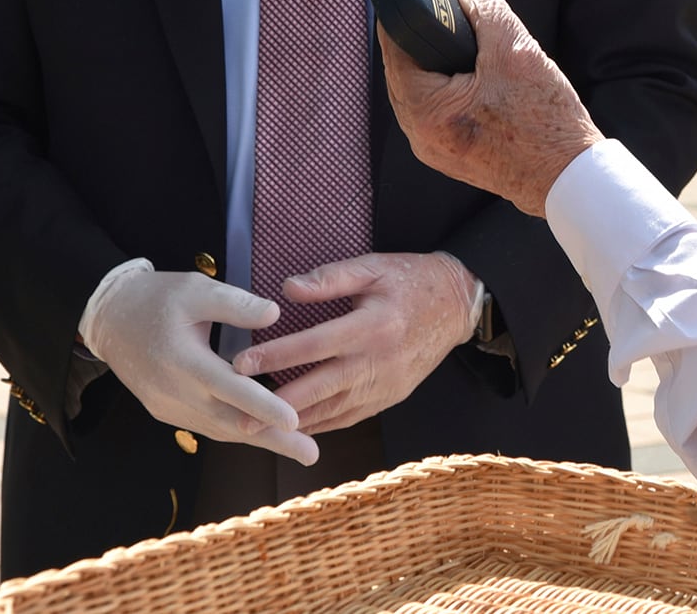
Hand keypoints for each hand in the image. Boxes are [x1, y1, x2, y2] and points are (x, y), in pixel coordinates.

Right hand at [82, 266, 317, 465]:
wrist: (109, 318)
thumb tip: (275, 314)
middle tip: (312, 454)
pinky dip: (238, 431)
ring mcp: (169, 407)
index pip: (230, 389)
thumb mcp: (196, 289)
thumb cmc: (157, 298)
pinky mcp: (167, 411)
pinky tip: (265, 433)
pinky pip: (208, 426)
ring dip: (259, 440)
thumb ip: (235, 303)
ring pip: (220, 430)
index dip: (263, 406)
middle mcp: (175, 392)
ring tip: (298, 448)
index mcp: (183, 361)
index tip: (295, 421)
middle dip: (273, 439)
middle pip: (230, 423)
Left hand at [232, 250, 477, 435]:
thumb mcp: (373, 267)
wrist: (458, 306)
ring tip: (258, 428)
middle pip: (319, 388)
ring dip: (295, 421)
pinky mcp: (390, 397)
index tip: (240, 364)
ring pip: (333, 410)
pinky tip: (297, 427)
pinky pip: (350, 417)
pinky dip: (322, 424)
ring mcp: (385, 384)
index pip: (314, 344)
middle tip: (238, 417)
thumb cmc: (411, 281)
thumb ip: (330, 277)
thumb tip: (287, 289)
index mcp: (372, 325)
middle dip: (276, 405)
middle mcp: (378, 361)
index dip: (275, 356)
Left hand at [380, 0, 602, 214]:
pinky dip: (448, 91)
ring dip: (437, 68)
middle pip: (405, 72)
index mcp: (425, 111)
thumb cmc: (544, 122)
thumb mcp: (516, 50)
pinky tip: (473, 78)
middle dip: (424, 41)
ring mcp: (434, 149)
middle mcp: (419, 135)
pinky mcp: (451, 156)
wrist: (568, 176)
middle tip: (444, 16)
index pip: (396, 49)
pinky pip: (436, 113)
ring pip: (421, 93)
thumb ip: (485, 9)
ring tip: (463, 46)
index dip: (404, 16)